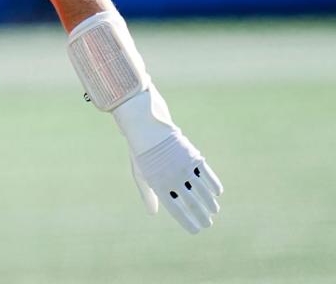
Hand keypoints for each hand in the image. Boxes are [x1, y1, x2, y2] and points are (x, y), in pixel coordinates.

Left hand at [112, 87, 223, 233]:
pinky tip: (217, 193)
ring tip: (214, 211)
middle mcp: (172, 178)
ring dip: (210, 203)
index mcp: (158, 185)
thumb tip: (152, 213)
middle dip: (202, 216)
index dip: (187, 222)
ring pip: (203, 191)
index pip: (176, 210)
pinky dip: (214, 186)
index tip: (195, 230)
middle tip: (208, 224)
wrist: (148, 128)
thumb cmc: (142, 154)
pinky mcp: (193, 157)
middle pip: (192, 203)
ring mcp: (184, 168)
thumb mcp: (141, 174)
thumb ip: (148, 194)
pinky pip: (207, 176)